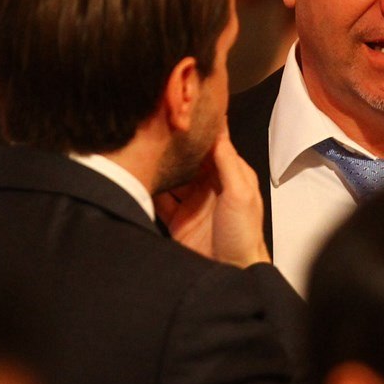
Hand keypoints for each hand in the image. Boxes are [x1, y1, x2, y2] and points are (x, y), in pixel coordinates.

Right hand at [155, 125, 270, 268]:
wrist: (231, 273)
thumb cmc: (243, 235)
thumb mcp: (240, 193)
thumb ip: (227, 162)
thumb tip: (218, 131)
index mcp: (231, 176)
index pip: (215, 146)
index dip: (202, 130)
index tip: (186, 111)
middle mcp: (211, 187)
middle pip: (190, 160)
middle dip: (176, 145)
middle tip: (157, 126)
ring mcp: (193, 204)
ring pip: (173, 177)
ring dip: (161, 166)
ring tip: (144, 147)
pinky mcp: (178, 221)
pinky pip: (161, 200)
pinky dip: (151, 189)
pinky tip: (140, 177)